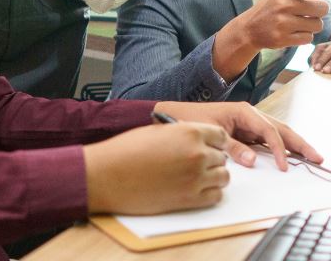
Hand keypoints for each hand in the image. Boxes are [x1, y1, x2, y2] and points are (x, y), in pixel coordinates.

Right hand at [84, 122, 228, 213]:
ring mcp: (195, 178)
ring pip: (223, 177)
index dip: (215, 142)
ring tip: (196, 178)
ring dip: (213, 177)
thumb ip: (183, 134)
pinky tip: (195, 190)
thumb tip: (197, 142)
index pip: (221, 136)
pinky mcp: (189, 199)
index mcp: (190, 132)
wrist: (107, 175)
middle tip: (197, 164)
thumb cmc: (126, 151)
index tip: (210, 147)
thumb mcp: (159, 131)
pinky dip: (210, 194)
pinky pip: (215, 196)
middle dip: (212, 160)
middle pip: (222, 158)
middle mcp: (197, 154)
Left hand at [153, 101, 322, 171]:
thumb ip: (232, 148)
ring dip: (294, 145)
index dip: (279, 149)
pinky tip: (290, 156)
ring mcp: (249, 122)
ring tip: (311, 156)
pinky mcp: (245, 130)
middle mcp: (250, 115)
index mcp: (244, 111)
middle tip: (318, 157)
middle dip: (300, 143)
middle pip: (281, 129)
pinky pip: (267, 139)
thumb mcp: (211, 133)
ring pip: (277, 133)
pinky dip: (280, 147)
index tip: (283, 167)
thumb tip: (253, 161)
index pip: (269, 131)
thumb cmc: (190, 119)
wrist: (172, 113)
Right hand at [213, 0, 330, 79]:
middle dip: (321, 10)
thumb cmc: (273, 3)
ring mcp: (282, 22)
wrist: (250, 28)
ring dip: (314, 24)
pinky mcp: (283, 39)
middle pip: (322, 8)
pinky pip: (309, 38)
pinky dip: (306, 35)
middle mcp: (282, 4)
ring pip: (318, 24)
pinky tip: (295, 31)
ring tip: (302, 21)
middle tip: (311, 11)